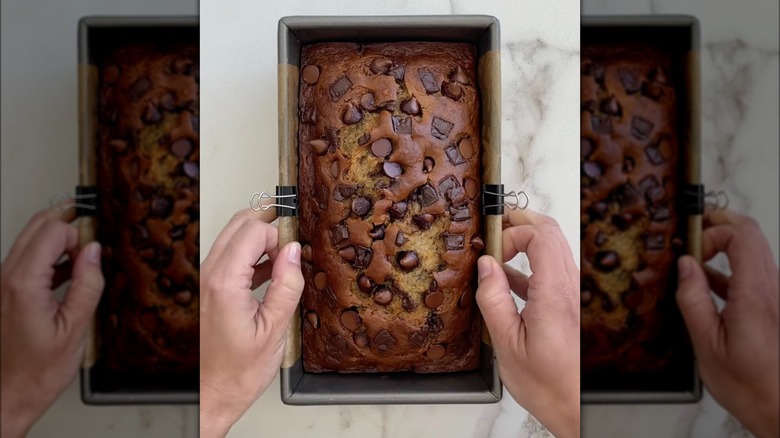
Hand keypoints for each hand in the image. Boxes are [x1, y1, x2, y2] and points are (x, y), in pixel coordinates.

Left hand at [0, 207, 103, 437]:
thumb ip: (87, 285)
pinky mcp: (5, 290)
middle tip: (94, 240)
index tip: (97, 251)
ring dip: (59, 240)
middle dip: (68, 225)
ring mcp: (2, 282)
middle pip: (38, 225)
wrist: (9, 394)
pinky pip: (27, 258)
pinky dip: (50, 255)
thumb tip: (94, 252)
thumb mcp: (76, 328)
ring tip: (84, 260)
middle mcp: (6, 277)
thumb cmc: (38, 371)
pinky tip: (69, 272)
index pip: (53, 232)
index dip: (80, 235)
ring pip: (31, 238)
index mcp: (24, 284)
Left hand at [199, 209, 303, 437]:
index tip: (296, 251)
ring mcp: (208, 280)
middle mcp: (210, 276)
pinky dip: (253, 254)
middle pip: (239, 224)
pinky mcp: (211, 288)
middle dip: (269, 224)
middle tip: (294, 237)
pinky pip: (232, 256)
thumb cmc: (239, 371)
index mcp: (225, 283)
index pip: (253, 232)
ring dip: (261, 238)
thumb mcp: (275, 329)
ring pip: (234, 237)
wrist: (214, 393)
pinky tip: (273, 270)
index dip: (280, 235)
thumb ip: (287, 285)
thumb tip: (293, 251)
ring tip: (286, 257)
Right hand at [475, 209, 579, 437]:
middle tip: (493, 229)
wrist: (579, 409)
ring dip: (524, 243)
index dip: (511, 232)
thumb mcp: (507, 344)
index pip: (540, 235)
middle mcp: (570, 288)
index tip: (490, 252)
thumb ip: (494, 300)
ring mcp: (573, 294)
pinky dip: (529, 265)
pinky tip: (507, 281)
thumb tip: (485, 266)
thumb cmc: (549, 385)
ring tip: (496, 254)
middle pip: (551, 232)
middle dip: (520, 223)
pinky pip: (552, 270)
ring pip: (553, 248)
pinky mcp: (571, 304)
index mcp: (554, 293)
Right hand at [676, 209, 778, 437]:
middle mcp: (771, 289)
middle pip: (752, 233)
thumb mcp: (707, 344)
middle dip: (719, 224)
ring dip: (723, 245)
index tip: (690, 252)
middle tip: (692, 231)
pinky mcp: (773, 305)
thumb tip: (685, 266)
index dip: (711, 232)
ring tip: (694, 257)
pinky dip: (729, 266)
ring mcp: (775, 295)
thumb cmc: (749, 385)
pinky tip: (705, 282)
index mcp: (755, 295)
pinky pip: (752, 271)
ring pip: (754, 249)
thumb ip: (693, 300)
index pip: (741, 236)